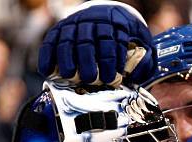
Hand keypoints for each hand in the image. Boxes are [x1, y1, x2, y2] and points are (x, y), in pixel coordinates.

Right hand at [38, 2, 154, 86]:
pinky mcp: (62, 27)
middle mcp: (94, 20)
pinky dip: (47, 54)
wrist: (111, 12)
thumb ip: (145, 61)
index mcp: (117, 23)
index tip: (111, 77)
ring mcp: (76, 22)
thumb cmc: (128, 35)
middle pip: (88, 40)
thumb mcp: (143, 43)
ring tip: (68, 76)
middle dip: (88, 60)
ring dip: (66, 58)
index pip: (112, 40)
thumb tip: (136, 77)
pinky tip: (46, 70)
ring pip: (68, 39)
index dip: (110, 59)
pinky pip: (51, 39)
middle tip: (90, 79)